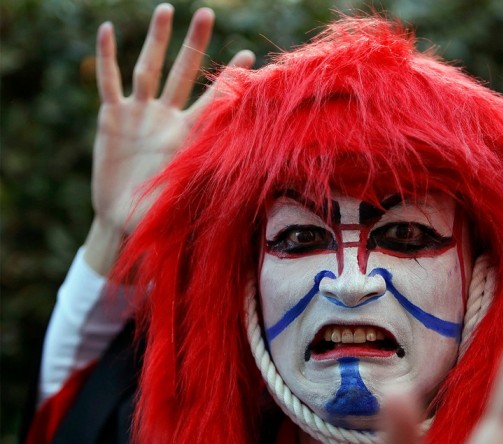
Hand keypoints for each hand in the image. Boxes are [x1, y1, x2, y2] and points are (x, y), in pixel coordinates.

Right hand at [84, 3, 254, 274]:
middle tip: (207, 12)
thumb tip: (243, 188)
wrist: (122, 218)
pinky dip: (106, 58)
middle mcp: (166, 118)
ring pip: (148, 69)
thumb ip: (206, 184)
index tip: (249, 53)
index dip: (229, 78)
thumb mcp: (185, 197)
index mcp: (189, 135)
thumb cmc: (159, 212)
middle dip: (194, 44)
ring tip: (166, 9)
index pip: (213, 100)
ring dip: (156, 40)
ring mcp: (139, 115)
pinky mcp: (112, 118)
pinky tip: (107, 29)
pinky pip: (109, 83)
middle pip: (182, 72)